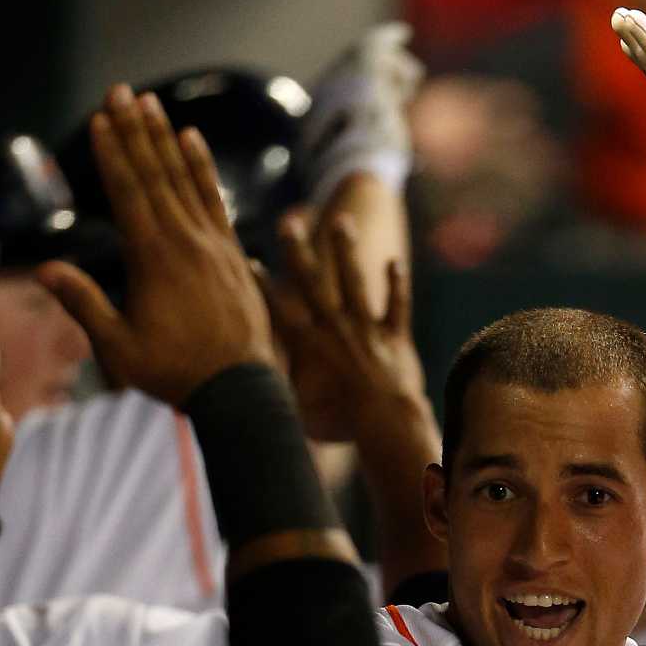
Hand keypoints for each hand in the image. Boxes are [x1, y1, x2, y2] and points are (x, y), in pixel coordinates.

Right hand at [37, 83, 275, 406]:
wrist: (242, 392)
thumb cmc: (176, 375)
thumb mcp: (121, 349)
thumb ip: (85, 306)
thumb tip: (46, 270)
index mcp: (152, 259)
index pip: (128, 192)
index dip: (113, 153)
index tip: (101, 118)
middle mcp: (184, 241)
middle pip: (155, 174)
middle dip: (135, 130)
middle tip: (120, 90)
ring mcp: (213, 244)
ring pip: (185, 179)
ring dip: (165, 138)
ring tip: (150, 102)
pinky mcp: (233, 253)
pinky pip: (215, 199)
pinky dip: (202, 168)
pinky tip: (192, 139)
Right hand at [267, 213, 430, 444]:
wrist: (386, 421)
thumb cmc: (340, 423)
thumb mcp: (299, 411)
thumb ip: (282, 392)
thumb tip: (258, 389)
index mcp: (308, 345)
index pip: (278, 308)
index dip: (262, 285)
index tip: (249, 261)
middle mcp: (335, 327)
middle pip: (313, 282)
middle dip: (299, 251)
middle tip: (289, 224)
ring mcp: (366, 328)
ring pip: (354, 281)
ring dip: (347, 250)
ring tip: (342, 221)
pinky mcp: (395, 337)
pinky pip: (396, 306)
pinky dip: (396, 285)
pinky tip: (396, 263)